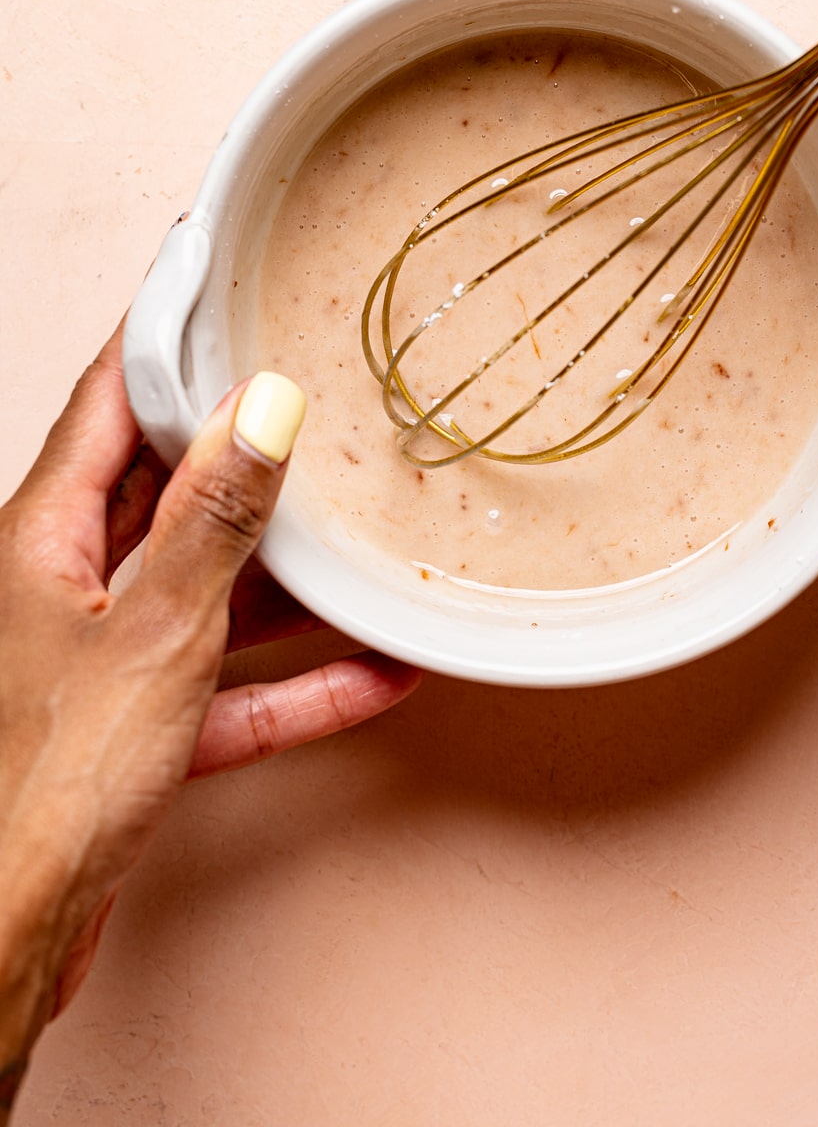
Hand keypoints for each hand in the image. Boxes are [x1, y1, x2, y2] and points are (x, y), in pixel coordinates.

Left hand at [0, 325, 419, 1104]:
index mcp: (41, 537)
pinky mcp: (131, 729)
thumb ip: (215, 520)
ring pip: (204, 592)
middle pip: (162, 494)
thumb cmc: (49, 783)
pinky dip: (295, 681)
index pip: (107, 406)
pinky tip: (375, 673)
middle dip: (243, 460)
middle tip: (312, 411)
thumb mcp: (158, 629)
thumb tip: (263, 411)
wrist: (15, 933)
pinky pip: (228, 686)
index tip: (209, 289)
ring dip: (287, 583)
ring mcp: (98, 660)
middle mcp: (62, 587)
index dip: (160, 342)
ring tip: (364, 548)